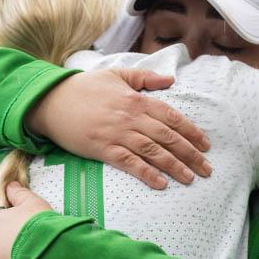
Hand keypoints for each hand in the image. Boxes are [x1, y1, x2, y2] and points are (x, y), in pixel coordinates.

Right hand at [26, 67, 212, 189]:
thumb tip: (171, 80)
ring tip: (191, 179)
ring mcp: (117, 134)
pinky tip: (161, 183)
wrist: (51, 100)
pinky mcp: (103, 149)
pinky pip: (129, 163)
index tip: (205, 145)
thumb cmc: (84, 88)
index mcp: (136, 99)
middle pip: (168, 137)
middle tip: (207, 169)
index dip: (191, 132)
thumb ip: (145, 78)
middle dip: (190, 154)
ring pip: (153, 152)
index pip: (172, 117)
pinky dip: (147, 174)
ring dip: (175, 166)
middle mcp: (131, 117)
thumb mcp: (117, 75)